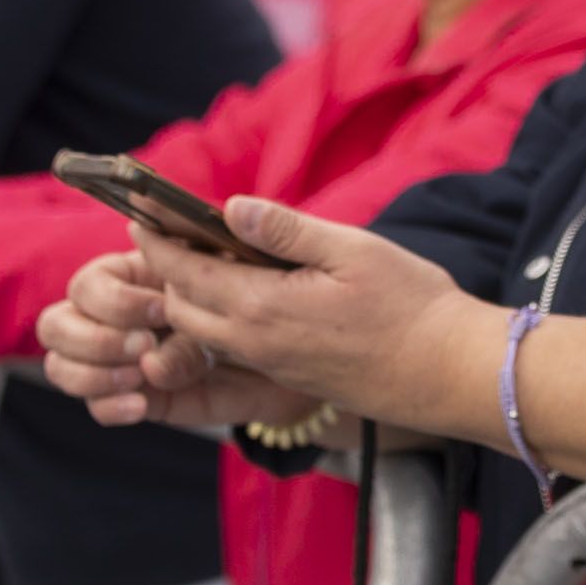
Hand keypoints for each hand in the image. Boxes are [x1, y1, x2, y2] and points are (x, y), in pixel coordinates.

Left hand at [41, 198, 467, 430]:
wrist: (449, 373)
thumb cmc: (411, 305)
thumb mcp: (352, 250)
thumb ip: (286, 231)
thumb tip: (231, 208)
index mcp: (262, 307)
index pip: (185, 271)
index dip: (156, 240)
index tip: (136, 212)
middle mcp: (255, 343)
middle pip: (182, 307)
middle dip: (164, 271)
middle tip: (162, 233)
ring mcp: (272, 364)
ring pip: (205, 331)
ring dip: (190, 297)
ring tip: (195, 260)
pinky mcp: (290, 376)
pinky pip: (235, 346)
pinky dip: (220, 317)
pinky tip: (241, 293)